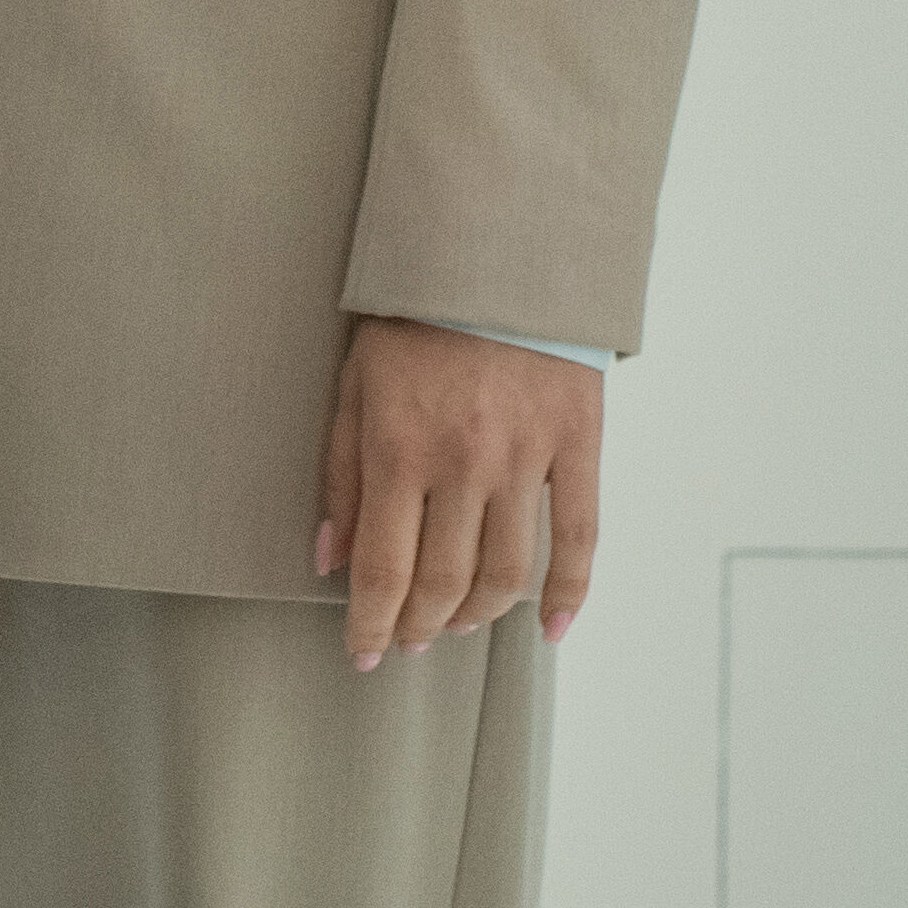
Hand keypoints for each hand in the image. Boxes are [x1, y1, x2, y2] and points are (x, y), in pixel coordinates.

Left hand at [315, 319, 599, 667]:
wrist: (496, 255)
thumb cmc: (412, 319)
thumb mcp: (353, 384)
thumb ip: (341, 474)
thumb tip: (329, 559)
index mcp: (399, 447)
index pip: (383, 568)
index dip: (371, 623)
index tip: (361, 652)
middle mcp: (462, 463)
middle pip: (443, 582)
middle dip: (418, 626)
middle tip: (405, 643)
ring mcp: (525, 459)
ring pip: (505, 574)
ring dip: (476, 616)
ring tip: (453, 626)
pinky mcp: (576, 448)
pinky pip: (578, 540)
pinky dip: (566, 596)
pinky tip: (546, 631)